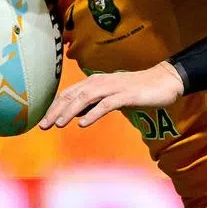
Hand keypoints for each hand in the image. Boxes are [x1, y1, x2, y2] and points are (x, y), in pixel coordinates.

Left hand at [38, 62, 184, 128]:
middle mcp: (101, 82)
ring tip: (58, 124)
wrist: (164, 81)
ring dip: (70, 111)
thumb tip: (74, 114)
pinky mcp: (126, 95)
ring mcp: (114, 87)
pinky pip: (106, 104)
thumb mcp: (112, 97)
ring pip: (86, 98)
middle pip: (72, 95)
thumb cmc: (137, 90)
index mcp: (95, 82)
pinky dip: (93, 113)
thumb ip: (93, 103)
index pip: (68, 94)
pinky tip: (84, 123)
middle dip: (56, 110)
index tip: (42, 121)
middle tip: (43, 126)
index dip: (53, 107)